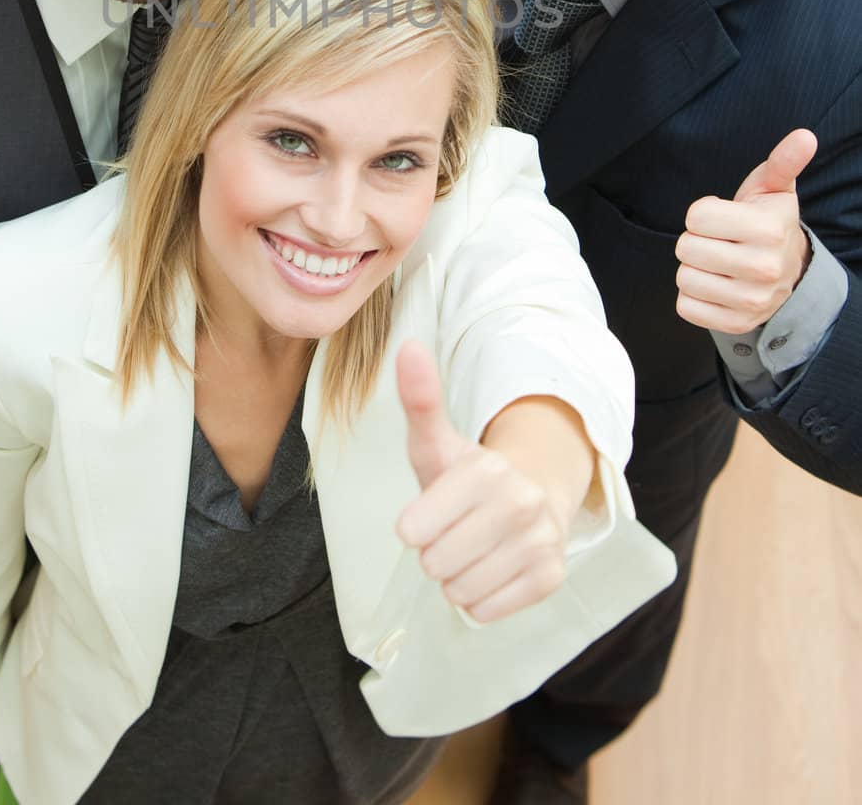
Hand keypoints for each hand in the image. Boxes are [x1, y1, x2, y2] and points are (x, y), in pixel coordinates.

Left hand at [394, 340, 567, 622]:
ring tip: (472, 549)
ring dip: (456, 577)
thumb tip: (407, 345)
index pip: (413, 531)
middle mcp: (519, 503)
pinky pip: (485, 611)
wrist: (534, 494)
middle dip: (435, 553)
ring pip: (460, 591)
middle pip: (436, 563)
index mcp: (485, 469)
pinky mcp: (551, 576)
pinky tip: (492, 568)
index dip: (414, 528)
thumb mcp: (437, 441)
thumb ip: (419, 399)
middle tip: (453, 532)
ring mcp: (540, 541)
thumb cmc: (467, 475)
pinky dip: (480, 598)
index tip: (429, 513)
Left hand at [675, 129, 817, 333]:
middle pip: (686, 248)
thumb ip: (783, 161)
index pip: (696, 217)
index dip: (703, 214)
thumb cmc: (769, 221)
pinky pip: (686, 307)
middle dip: (697, 240)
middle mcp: (763, 269)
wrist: (788, 270)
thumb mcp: (774, 188)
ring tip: (719, 263)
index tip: (724, 218)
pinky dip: (693, 296)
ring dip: (694, 268)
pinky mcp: (736, 323)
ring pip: (684, 278)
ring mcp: (751, 300)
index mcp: (768, 230)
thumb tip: (804, 136)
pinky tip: (715, 285)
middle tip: (720, 241)